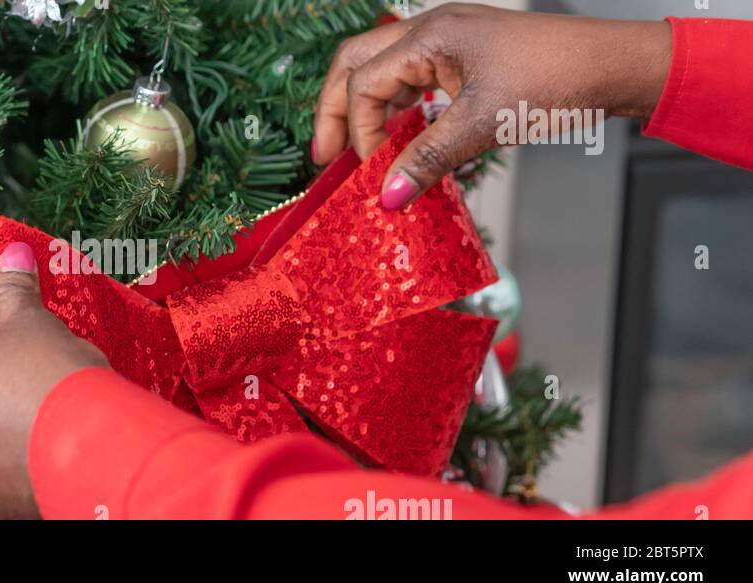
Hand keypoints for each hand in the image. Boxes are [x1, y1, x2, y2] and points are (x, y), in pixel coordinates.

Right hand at [312, 2, 670, 208]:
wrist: (612, 65)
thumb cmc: (557, 81)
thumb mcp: (484, 125)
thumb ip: (428, 159)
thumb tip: (386, 197)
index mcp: (430, 35)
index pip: (365, 83)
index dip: (360, 132)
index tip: (372, 174)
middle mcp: (430, 29)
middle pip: (355, 64)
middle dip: (336, 111)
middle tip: (326, 156)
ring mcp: (446, 39)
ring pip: (380, 68)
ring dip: (365, 109)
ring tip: (358, 151)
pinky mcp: (463, 54)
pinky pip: (410, 77)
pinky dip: (396, 107)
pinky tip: (399, 135)